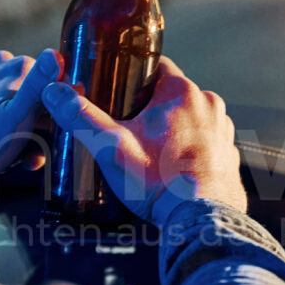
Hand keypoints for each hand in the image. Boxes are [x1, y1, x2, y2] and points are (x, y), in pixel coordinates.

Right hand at [41, 57, 246, 224]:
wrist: (200, 218)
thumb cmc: (159, 182)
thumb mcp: (110, 147)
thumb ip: (81, 117)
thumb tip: (55, 92)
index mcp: (181, 91)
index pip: (155, 65)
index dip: (133, 75)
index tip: (117, 88)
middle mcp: (209, 104)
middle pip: (171, 93)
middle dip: (150, 107)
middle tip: (127, 127)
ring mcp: (223, 129)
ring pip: (190, 117)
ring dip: (172, 128)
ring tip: (149, 150)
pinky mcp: (229, 153)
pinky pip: (205, 141)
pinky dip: (190, 148)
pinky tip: (172, 166)